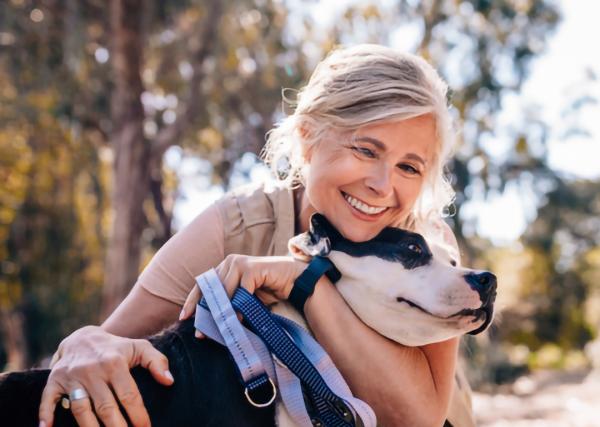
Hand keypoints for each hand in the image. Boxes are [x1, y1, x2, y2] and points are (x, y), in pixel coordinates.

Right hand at [39, 326, 173, 426]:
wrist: (83, 337)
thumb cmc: (116, 348)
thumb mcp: (139, 347)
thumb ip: (157, 362)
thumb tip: (169, 381)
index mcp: (115, 363)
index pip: (129, 395)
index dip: (138, 415)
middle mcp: (93, 370)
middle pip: (106, 407)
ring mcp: (72, 376)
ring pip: (81, 409)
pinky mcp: (54, 380)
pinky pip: (48, 399)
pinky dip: (45, 415)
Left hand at [180, 254, 306, 331]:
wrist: (293, 281)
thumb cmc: (268, 290)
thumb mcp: (244, 299)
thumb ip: (228, 305)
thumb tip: (208, 325)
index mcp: (224, 267)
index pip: (203, 284)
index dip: (193, 301)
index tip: (184, 317)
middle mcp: (229, 262)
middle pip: (210, 289)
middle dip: (205, 312)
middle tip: (200, 332)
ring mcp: (240, 263)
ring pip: (224, 291)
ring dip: (222, 312)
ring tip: (219, 330)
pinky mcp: (252, 268)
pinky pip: (241, 291)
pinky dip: (239, 307)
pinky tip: (238, 320)